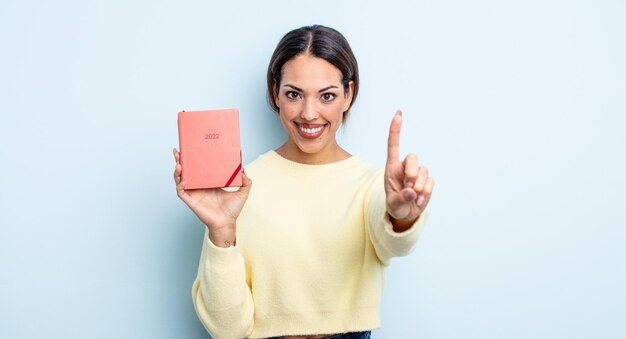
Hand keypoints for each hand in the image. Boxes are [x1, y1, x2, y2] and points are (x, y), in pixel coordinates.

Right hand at [173, 148, 251, 246]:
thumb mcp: (242, 192)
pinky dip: (180, 185)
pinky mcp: (191, 201)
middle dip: (180, 161)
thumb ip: (246, 181)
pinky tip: (185, 180)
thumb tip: (243, 169)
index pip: (199, 168)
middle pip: (186, 171)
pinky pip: (181, 192)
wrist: (227, 224)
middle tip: (178, 151)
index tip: (191, 148)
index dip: (193, 159)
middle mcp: (199, 186)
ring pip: (180, 180)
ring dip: (177, 171)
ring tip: (179, 163)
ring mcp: (194, 193)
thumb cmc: (232, 211)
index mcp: (209, 183)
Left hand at [384, 111, 433, 228]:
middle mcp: (405, 167)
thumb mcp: (393, 204)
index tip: (398, 114)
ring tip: (412, 197)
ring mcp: (418, 173)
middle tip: (408, 188)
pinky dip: (425, 194)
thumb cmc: (395, 205)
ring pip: (423, 172)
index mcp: (392, 168)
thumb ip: (401, 198)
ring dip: (419, 188)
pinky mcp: (428, 181)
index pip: (393, 145)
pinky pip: (430, 183)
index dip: (395, 130)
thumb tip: (411, 192)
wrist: (406, 214)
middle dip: (412, 173)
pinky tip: (419, 200)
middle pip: (413, 157)